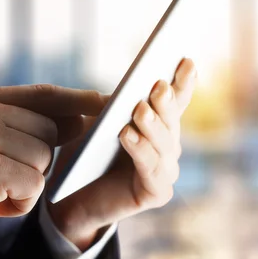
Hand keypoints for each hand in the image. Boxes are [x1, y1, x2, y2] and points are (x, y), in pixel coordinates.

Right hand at [0, 84, 106, 258]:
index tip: (108, 101)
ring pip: (45, 158)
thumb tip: (83, 117)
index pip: (44, 94)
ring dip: (28, 183)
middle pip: (50, 130)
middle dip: (37, 160)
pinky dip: (22, 202)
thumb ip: (30, 126)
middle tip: (3, 174)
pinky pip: (35, 184)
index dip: (78, 99)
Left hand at [47, 58, 196, 250]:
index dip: (183, 80)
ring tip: (140, 110)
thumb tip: (126, 92)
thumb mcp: (97, 122)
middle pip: (172, 119)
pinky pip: (151, 169)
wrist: (72, 199)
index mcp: (159, 123)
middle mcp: (168, 144)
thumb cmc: (87, 154)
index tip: (185, 59)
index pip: (176, 98)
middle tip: (158, 85)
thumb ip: (113, 106)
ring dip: (152, 125)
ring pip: (164, 143)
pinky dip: (140, 151)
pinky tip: (128, 135)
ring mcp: (166, 169)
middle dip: (166, 101)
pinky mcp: (157, 192)